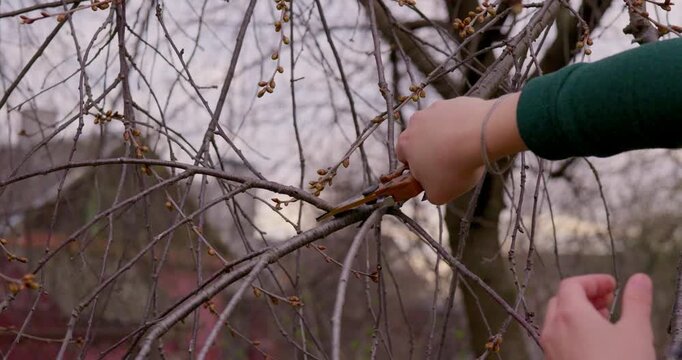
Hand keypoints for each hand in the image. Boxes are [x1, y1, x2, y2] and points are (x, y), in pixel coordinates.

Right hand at [396, 93, 524, 204]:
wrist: (482, 135)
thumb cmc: (456, 167)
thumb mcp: (438, 194)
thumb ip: (428, 193)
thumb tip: (431, 189)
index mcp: (405, 144)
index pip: (405, 158)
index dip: (418, 169)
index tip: (433, 175)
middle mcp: (415, 123)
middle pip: (420, 140)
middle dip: (432, 151)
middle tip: (450, 164)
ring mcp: (435, 109)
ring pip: (438, 127)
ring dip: (447, 137)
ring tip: (464, 150)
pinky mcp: (455, 102)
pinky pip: (456, 117)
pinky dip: (462, 126)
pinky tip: (474, 138)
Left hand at [541, 274, 654, 359]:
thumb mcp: (636, 332)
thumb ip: (637, 302)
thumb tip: (639, 279)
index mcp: (569, 314)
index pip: (572, 284)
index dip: (593, 280)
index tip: (613, 285)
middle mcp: (553, 329)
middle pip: (562, 300)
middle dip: (585, 296)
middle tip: (608, 301)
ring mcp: (550, 349)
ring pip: (557, 321)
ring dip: (578, 314)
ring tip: (605, 322)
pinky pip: (559, 341)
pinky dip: (573, 333)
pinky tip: (596, 345)